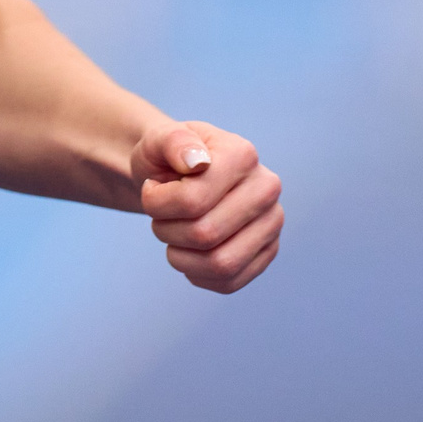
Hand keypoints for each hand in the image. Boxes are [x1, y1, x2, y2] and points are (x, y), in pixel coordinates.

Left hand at [133, 121, 281, 292]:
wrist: (180, 175)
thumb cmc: (168, 158)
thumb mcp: (158, 139)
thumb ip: (173, 141)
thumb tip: (197, 162)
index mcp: (243, 155)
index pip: (193, 200)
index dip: (156, 203)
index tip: (150, 188)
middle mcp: (266, 189)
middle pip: (205, 235)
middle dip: (167, 230)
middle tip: (160, 215)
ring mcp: (271, 223)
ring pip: (220, 264)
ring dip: (181, 257)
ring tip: (173, 235)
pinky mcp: (267, 253)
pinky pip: (229, 282)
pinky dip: (198, 274)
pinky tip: (189, 253)